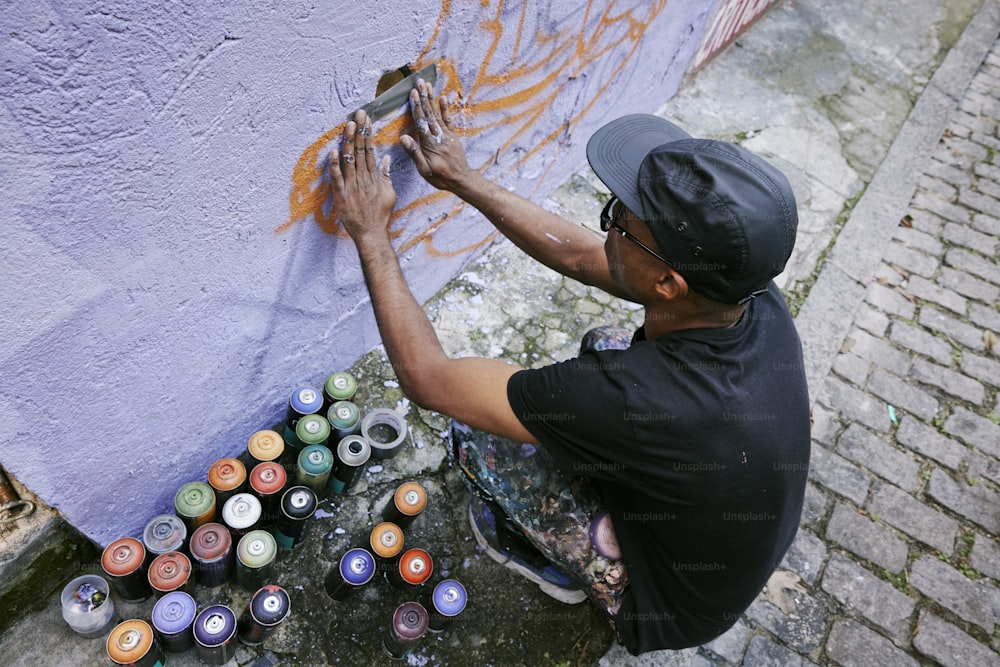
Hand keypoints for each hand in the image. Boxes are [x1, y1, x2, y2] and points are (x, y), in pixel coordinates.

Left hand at [329, 110, 395, 243]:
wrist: (372, 233)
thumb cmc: (380, 215)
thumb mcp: (389, 193)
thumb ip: (386, 175)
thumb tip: (387, 159)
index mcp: (374, 176)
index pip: (370, 150)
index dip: (367, 134)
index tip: (366, 120)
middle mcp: (363, 178)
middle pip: (360, 150)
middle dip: (360, 131)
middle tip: (359, 114)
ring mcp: (352, 186)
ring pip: (349, 159)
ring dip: (348, 141)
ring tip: (349, 124)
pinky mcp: (341, 195)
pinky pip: (337, 177)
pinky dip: (334, 165)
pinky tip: (333, 151)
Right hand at [400, 78, 472, 190]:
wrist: (461, 179)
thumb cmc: (440, 176)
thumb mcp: (424, 169)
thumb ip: (414, 153)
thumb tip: (403, 138)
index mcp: (429, 144)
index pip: (421, 122)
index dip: (416, 107)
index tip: (412, 93)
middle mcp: (439, 136)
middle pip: (429, 114)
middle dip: (423, 97)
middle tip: (419, 82)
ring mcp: (447, 135)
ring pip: (437, 114)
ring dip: (432, 99)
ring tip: (427, 85)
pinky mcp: (453, 136)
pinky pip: (448, 120)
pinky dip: (445, 109)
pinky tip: (442, 98)